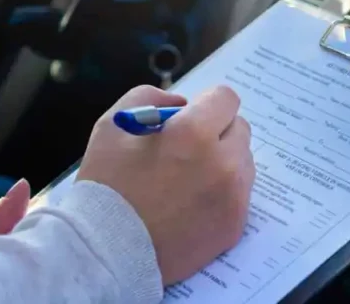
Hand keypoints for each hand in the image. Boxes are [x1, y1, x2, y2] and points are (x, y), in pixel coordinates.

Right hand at [77, 85, 255, 284]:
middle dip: (216, 131)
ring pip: (243, 162)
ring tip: (188, 179)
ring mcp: (233, 197)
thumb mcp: (114, 124)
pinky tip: (193, 203)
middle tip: (186, 150)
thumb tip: (180, 103)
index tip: (189, 117)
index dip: (205, 104)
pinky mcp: (235, 225)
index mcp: (194, 133)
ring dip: (223, 161)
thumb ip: (149, 98)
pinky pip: (240, 195)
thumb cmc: (107, 185)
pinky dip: (223, 193)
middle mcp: (223, 162)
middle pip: (239, 129)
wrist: (108, 252)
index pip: (226, 98)